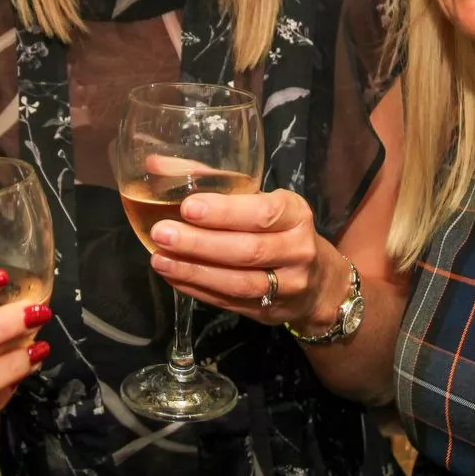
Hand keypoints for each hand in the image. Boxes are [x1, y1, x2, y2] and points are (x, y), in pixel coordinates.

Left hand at [146, 189, 344, 331]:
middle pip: (247, 250)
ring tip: (160, 259)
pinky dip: (197, 289)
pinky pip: (229, 302)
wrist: (319, 283)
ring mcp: (287, 286)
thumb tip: (155, 164)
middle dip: (201, 243)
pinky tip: (173, 276)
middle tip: (163, 233)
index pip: (262, 213)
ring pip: (238, 282)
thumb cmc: (280, 230)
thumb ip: (213, 182)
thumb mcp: (262, 201)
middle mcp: (297, 250)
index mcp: (296, 214)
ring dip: (194, 271)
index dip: (225, 212)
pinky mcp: (269, 311)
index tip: (188, 207)